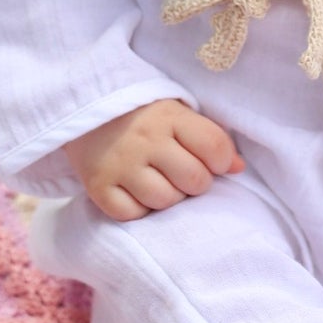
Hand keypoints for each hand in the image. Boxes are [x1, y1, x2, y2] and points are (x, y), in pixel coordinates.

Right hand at [65, 100, 243, 220]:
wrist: (84, 108)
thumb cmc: (143, 114)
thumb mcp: (177, 114)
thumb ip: (209, 137)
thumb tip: (238, 168)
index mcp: (170, 116)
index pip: (214, 147)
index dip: (221, 161)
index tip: (211, 161)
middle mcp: (145, 140)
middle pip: (194, 180)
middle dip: (195, 182)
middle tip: (181, 173)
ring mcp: (120, 164)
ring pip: (165, 201)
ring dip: (168, 197)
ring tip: (159, 182)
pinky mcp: (98, 186)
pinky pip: (132, 214)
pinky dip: (139, 209)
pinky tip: (137, 192)